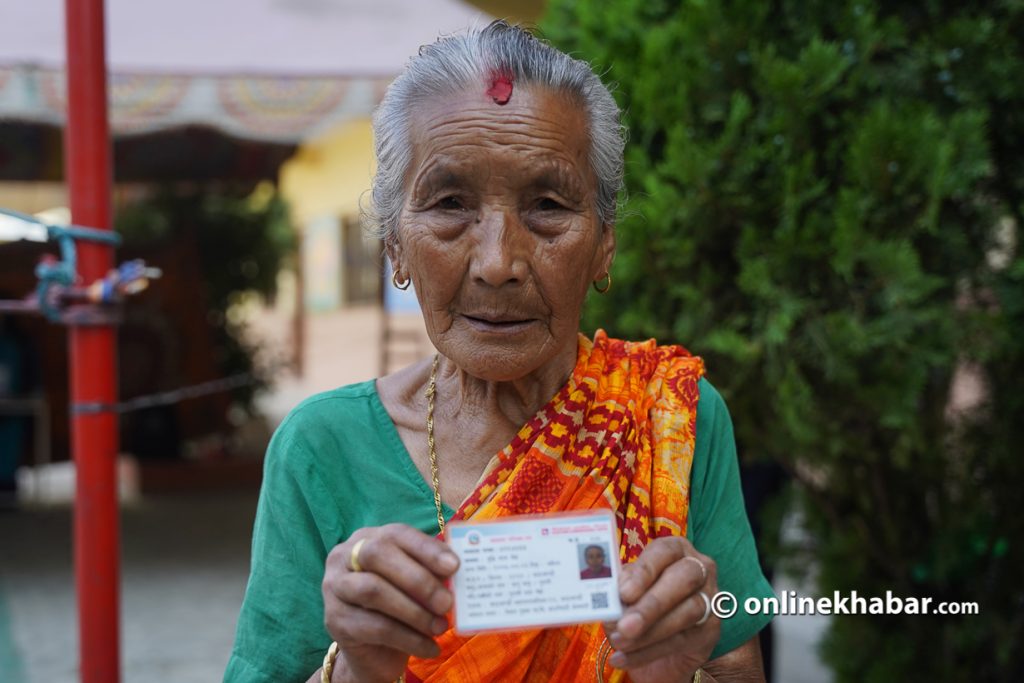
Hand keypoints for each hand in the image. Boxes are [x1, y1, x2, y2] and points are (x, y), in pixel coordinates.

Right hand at [321, 524, 459, 682]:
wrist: (374, 648)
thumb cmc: (400, 605)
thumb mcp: (416, 584)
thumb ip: (431, 573)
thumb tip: (456, 574)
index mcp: (368, 537)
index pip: (397, 534)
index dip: (426, 548)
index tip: (454, 566)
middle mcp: (344, 556)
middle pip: (377, 555)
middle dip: (417, 579)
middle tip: (446, 603)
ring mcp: (335, 587)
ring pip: (373, 592)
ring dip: (414, 612)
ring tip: (440, 627)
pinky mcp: (335, 620)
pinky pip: (375, 627)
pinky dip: (409, 639)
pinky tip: (430, 647)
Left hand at [604, 537, 719, 682]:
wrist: (657, 642)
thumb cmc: (639, 601)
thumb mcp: (627, 589)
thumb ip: (621, 587)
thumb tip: (609, 597)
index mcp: (675, 550)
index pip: (663, 552)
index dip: (644, 572)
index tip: (623, 593)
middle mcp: (698, 568)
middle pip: (682, 579)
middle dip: (651, 604)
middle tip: (624, 626)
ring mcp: (710, 598)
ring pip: (686, 612)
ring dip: (649, 633)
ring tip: (620, 643)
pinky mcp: (711, 630)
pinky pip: (682, 641)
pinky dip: (648, 652)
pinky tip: (624, 658)